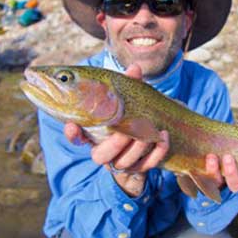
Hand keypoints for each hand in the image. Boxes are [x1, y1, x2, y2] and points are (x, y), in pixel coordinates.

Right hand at [64, 63, 169, 196]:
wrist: (147, 140)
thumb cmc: (130, 116)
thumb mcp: (127, 101)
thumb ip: (128, 85)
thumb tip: (135, 68)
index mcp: (94, 134)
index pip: (77, 137)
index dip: (73, 134)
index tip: (72, 125)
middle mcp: (104, 151)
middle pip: (101, 156)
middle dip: (115, 144)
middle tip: (127, 131)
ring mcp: (120, 163)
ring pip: (124, 162)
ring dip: (139, 146)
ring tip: (150, 129)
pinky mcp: (138, 169)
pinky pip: (146, 165)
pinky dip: (157, 152)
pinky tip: (164, 136)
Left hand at [205, 109, 237, 192]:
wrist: (206, 149)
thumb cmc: (228, 144)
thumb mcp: (236, 134)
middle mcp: (237, 179)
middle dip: (236, 172)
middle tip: (229, 156)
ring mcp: (222, 182)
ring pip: (228, 185)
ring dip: (225, 172)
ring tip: (216, 156)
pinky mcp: (209, 182)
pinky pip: (211, 181)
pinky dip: (210, 169)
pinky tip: (209, 157)